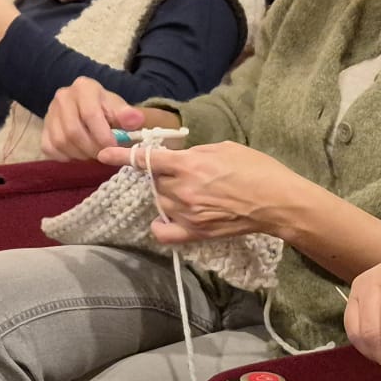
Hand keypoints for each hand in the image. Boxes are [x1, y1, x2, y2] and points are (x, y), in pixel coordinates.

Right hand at [42, 78, 145, 160]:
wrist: (94, 111)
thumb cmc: (108, 111)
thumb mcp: (121, 109)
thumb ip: (128, 115)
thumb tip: (135, 120)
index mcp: (84, 87)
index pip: (90, 114)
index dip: (102, 136)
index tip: (114, 148)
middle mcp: (62, 96)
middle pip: (73, 131)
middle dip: (92, 149)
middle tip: (104, 155)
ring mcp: (50, 112)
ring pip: (61, 142)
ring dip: (80, 155)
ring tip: (93, 154)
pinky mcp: (43, 128)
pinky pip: (50, 148)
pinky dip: (66, 157)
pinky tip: (79, 154)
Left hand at [93, 139, 307, 245]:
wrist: (277, 201)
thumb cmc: (257, 169)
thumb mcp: (224, 148)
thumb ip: (195, 153)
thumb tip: (178, 157)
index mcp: (190, 165)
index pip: (146, 160)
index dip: (121, 156)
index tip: (103, 154)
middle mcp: (183, 191)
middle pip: (154, 181)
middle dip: (164, 175)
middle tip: (186, 172)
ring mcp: (188, 214)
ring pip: (160, 202)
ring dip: (168, 195)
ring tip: (192, 191)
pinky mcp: (196, 233)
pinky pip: (165, 232)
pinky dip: (161, 225)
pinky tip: (166, 218)